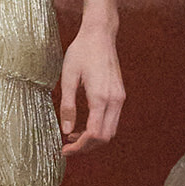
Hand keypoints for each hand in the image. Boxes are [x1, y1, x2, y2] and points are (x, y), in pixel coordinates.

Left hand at [59, 21, 124, 155]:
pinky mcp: (119, 95)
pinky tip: (83, 125)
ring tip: (71, 137)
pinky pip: (111, 120)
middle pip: (105, 137)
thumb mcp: (68, 77)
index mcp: (101, 97)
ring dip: (92, 139)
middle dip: (86, 147)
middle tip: (67, 148)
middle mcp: (114, 100)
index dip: (79, 147)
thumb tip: (66, 131)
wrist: (100, 34)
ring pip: (110, 131)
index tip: (65, 151)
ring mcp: (119, 98)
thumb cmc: (82, 52)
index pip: (94, 134)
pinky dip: (98, 128)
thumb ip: (67, 106)